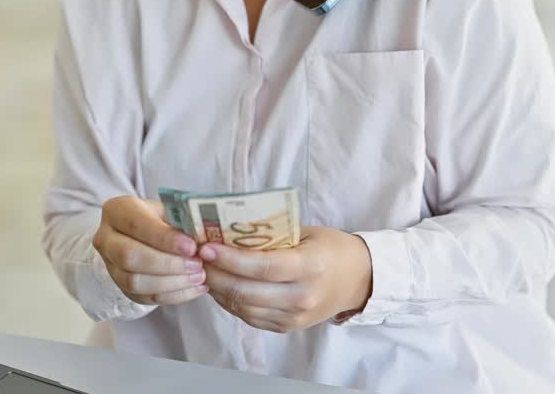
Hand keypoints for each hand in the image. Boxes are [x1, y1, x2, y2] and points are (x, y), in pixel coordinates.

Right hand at [92, 196, 208, 305]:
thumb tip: (201, 240)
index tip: (191, 247)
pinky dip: (173, 295)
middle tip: (197, 264)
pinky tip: (195, 288)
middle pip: (129, 257)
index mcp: (117, 210)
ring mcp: (110, 266)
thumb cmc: (161, 218)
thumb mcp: (170, 210)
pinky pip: (144, 298)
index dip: (164, 238)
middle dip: (167, 263)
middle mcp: (106, 239)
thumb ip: (181, 222)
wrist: (147, 234)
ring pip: (134, 282)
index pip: (136, 225)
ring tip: (199, 276)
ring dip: (171, 282)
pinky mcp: (121, 287)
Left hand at [201, 226, 372, 332]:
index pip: (262, 266)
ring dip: (218, 289)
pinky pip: (250, 317)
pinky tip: (221, 286)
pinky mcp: (287, 327)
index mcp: (310, 267)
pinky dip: (230, 302)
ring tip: (204, 270)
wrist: (358, 279)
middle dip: (215, 274)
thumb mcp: (306, 232)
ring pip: (243, 307)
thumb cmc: (330, 248)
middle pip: (247, 290)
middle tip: (196, 258)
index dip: (230, 259)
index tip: (206, 247)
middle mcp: (302, 296)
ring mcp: (294, 316)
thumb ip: (271, 233)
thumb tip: (227, 228)